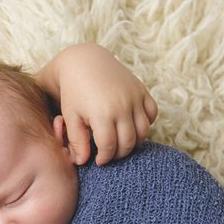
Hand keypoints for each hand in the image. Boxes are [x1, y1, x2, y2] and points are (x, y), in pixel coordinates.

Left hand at [38, 44, 157, 164]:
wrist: (84, 61)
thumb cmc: (74, 91)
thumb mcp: (71, 116)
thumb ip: (77, 141)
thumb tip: (82, 162)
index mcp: (102, 114)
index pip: (109, 147)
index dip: (105, 158)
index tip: (99, 161)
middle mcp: (122, 106)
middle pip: (128, 142)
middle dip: (119, 153)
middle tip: (110, 154)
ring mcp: (134, 98)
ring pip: (144, 131)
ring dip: (134, 142)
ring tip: (121, 143)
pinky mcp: (142, 90)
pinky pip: (152, 113)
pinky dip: (146, 123)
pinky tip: (132, 126)